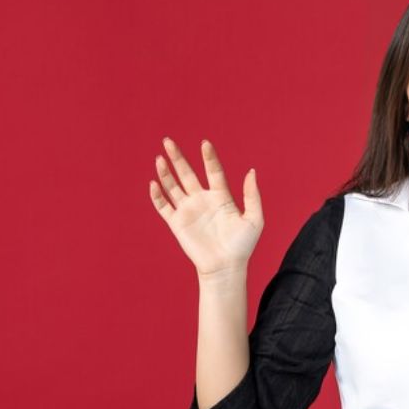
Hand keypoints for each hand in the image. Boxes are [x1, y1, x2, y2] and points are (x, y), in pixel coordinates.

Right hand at [148, 137, 263, 277]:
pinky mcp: (177, 223)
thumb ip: (252, 196)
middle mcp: (202, 200)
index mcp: (221, 197)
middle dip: (178, 157)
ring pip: (173, 186)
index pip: (213, 171)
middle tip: (168, 141)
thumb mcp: (254, 219)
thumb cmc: (242, 245)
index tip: (205, 143)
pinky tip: (154, 183)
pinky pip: (164, 206)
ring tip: (160, 157)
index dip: (209, 157)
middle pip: (187, 173)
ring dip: (165, 172)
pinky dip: (157, 196)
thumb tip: (251, 172)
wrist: (226, 267)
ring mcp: (188, 211)